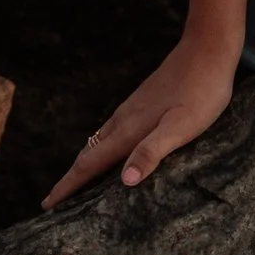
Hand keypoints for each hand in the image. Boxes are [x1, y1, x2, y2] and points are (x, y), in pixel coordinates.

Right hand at [41, 34, 238, 208]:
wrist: (207, 49)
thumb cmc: (201, 91)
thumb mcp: (182, 126)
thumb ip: (153, 151)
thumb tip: (125, 181)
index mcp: (129, 131)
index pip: (89, 164)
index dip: (68, 186)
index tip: (47, 205)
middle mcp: (124, 120)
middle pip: (88, 154)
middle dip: (70, 179)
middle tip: (54, 202)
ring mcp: (132, 109)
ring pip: (99, 141)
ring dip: (85, 163)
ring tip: (79, 182)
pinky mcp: (142, 102)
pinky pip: (112, 131)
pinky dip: (102, 148)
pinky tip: (113, 151)